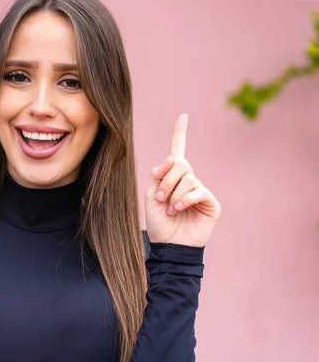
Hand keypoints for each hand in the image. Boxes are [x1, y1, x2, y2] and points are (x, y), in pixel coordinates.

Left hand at [144, 114, 220, 246]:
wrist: (170, 246)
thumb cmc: (159, 223)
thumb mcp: (151, 196)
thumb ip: (157, 175)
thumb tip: (171, 160)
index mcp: (172, 177)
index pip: (177, 151)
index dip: (180, 133)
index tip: (183, 115)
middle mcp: (188, 180)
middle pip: (180, 164)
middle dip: (167, 180)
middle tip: (161, 198)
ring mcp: (200, 190)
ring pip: (188, 177)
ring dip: (174, 193)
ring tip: (171, 208)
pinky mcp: (211, 202)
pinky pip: (198, 190)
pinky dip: (185, 199)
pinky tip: (179, 210)